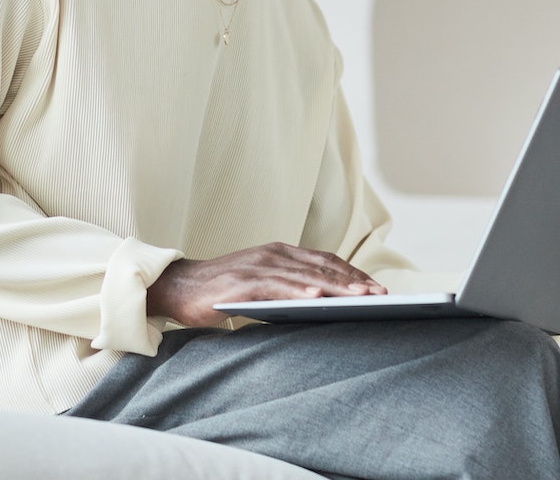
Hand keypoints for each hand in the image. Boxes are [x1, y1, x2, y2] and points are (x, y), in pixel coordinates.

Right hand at [146, 242, 385, 326]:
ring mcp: (258, 266)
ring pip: (305, 275)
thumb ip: (287, 288)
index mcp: (279, 253)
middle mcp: (272, 254)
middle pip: (322, 266)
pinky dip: (299, 291)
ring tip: (361, 297)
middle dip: (354, 281)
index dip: (352, 273)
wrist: (178, 287)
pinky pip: (276, 286)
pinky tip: (317, 298)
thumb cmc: (222, 290)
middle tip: (381, 294)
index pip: (325, 261)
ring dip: (336, 287)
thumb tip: (322, 306)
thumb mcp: (261, 285)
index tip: (377, 287)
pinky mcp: (243, 281)